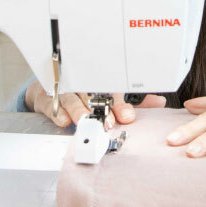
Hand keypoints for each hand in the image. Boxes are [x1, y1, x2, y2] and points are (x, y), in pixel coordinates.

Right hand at [25, 81, 165, 127]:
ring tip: (83, 121)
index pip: (113, 91)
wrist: (49, 90)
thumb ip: (135, 101)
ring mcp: (65, 90)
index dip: (121, 104)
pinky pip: (51, 102)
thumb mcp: (110, 97)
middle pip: (94, 95)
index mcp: (101, 83)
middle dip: (102, 109)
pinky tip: (63, 120)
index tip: (127, 117)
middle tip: (108, 123)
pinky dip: (57, 111)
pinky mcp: (46, 96)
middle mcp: (84, 85)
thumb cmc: (84, 94)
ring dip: (79, 110)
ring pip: (73, 97)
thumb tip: (159, 102)